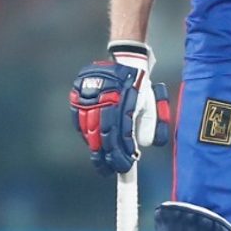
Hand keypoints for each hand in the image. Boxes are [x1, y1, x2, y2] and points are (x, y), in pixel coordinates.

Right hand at [70, 41, 172, 174]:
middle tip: (109, 170)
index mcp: (125, 101)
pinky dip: (85, 134)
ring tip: (101, 161)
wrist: (125, 60)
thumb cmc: (140, 86)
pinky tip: (92, 143)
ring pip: (88, 131)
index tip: (124, 168)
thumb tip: (142, 146)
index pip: (121, 135)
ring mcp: (89, 97)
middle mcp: (105, 100)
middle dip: (106, 157)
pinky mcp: (78, 95)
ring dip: (95, 148)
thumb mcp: (151, 103)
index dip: (121, 154)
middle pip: (102, 137)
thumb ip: (151, 124)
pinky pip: (79, 121)